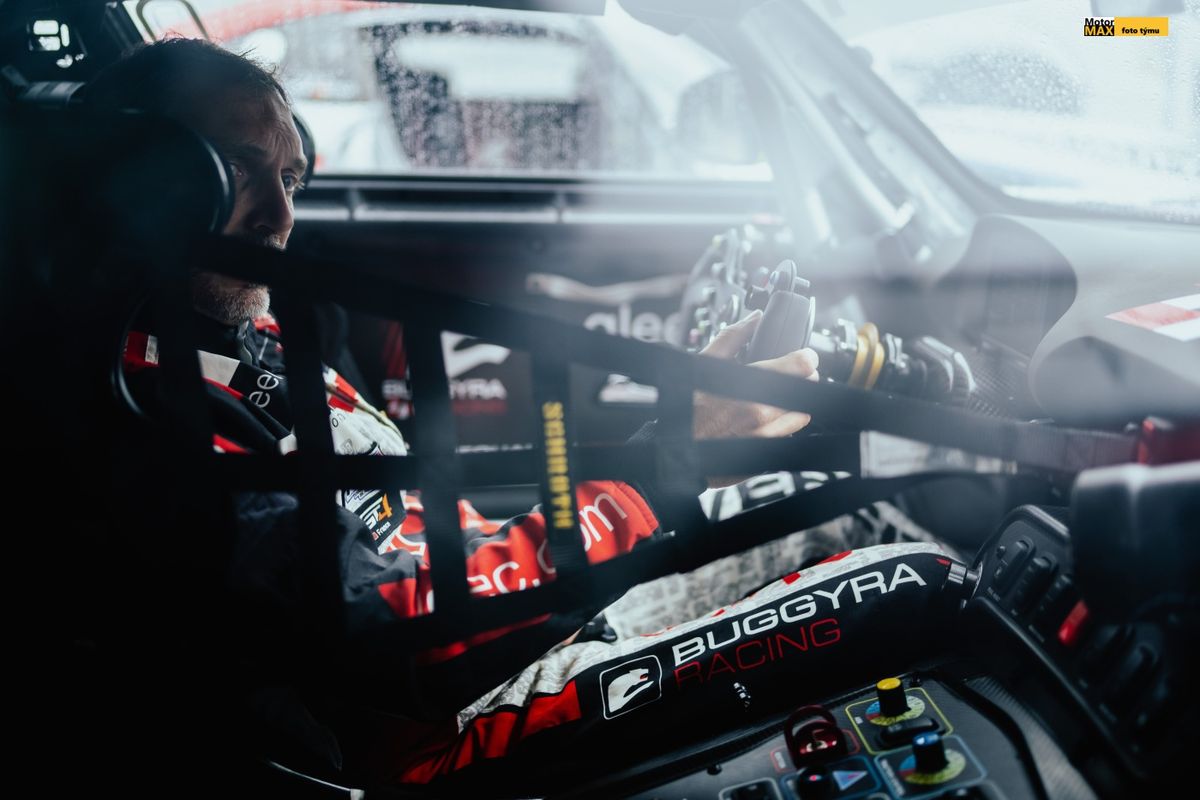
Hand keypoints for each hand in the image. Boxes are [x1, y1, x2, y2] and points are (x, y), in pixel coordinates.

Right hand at [693, 311, 818, 485]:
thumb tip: (754, 319)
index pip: (803, 365)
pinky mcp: (765, 451)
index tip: (802, 356)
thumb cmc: (687, 407)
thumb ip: (733, 337)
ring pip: (802, 414)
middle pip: (808, 388)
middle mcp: (763, 412)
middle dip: (800, 379)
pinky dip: (783, 425)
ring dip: (794, 403)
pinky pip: (788, 435)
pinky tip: (765, 419)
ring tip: (775, 398)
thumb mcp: (705, 364)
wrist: (676, 446)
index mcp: (751, 385)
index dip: (805, 357)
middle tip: (784, 375)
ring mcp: (766, 435)